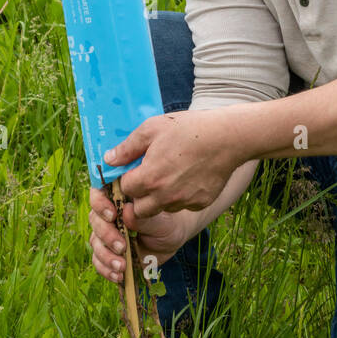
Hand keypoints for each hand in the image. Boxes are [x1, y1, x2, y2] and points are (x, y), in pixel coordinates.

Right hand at [88, 184, 197, 283]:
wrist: (170, 240)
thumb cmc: (166, 223)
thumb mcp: (159, 221)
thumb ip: (142, 218)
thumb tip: (126, 211)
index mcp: (118, 198)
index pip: (99, 194)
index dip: (99, 203)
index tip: (112, 215)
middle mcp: (107, 215)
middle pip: (95, 220)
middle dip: (106, 235)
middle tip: (122, 246)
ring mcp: (105, 234)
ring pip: (95, 243)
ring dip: (106, 256)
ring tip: (122, 266)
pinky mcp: (107, 253)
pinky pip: (99, 262)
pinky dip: (106, 270)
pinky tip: (119, 275)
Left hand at [104, 109, 241, 215]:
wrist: (228, 137)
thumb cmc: (188, 128)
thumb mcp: (152, 128)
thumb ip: (127, 147)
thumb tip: (108, 160)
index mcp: (149, 178)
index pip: (125, 190)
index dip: (127, 180)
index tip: (133, 171)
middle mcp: (165, 196)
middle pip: (139, 209)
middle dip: (139, 196)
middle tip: (148, 177)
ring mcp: (184, 202)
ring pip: (162, 208)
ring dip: (160, 198)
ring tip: (170, 174)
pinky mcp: (200, 202)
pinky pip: (184, 205)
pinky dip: (181, 196)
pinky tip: (189, 176)